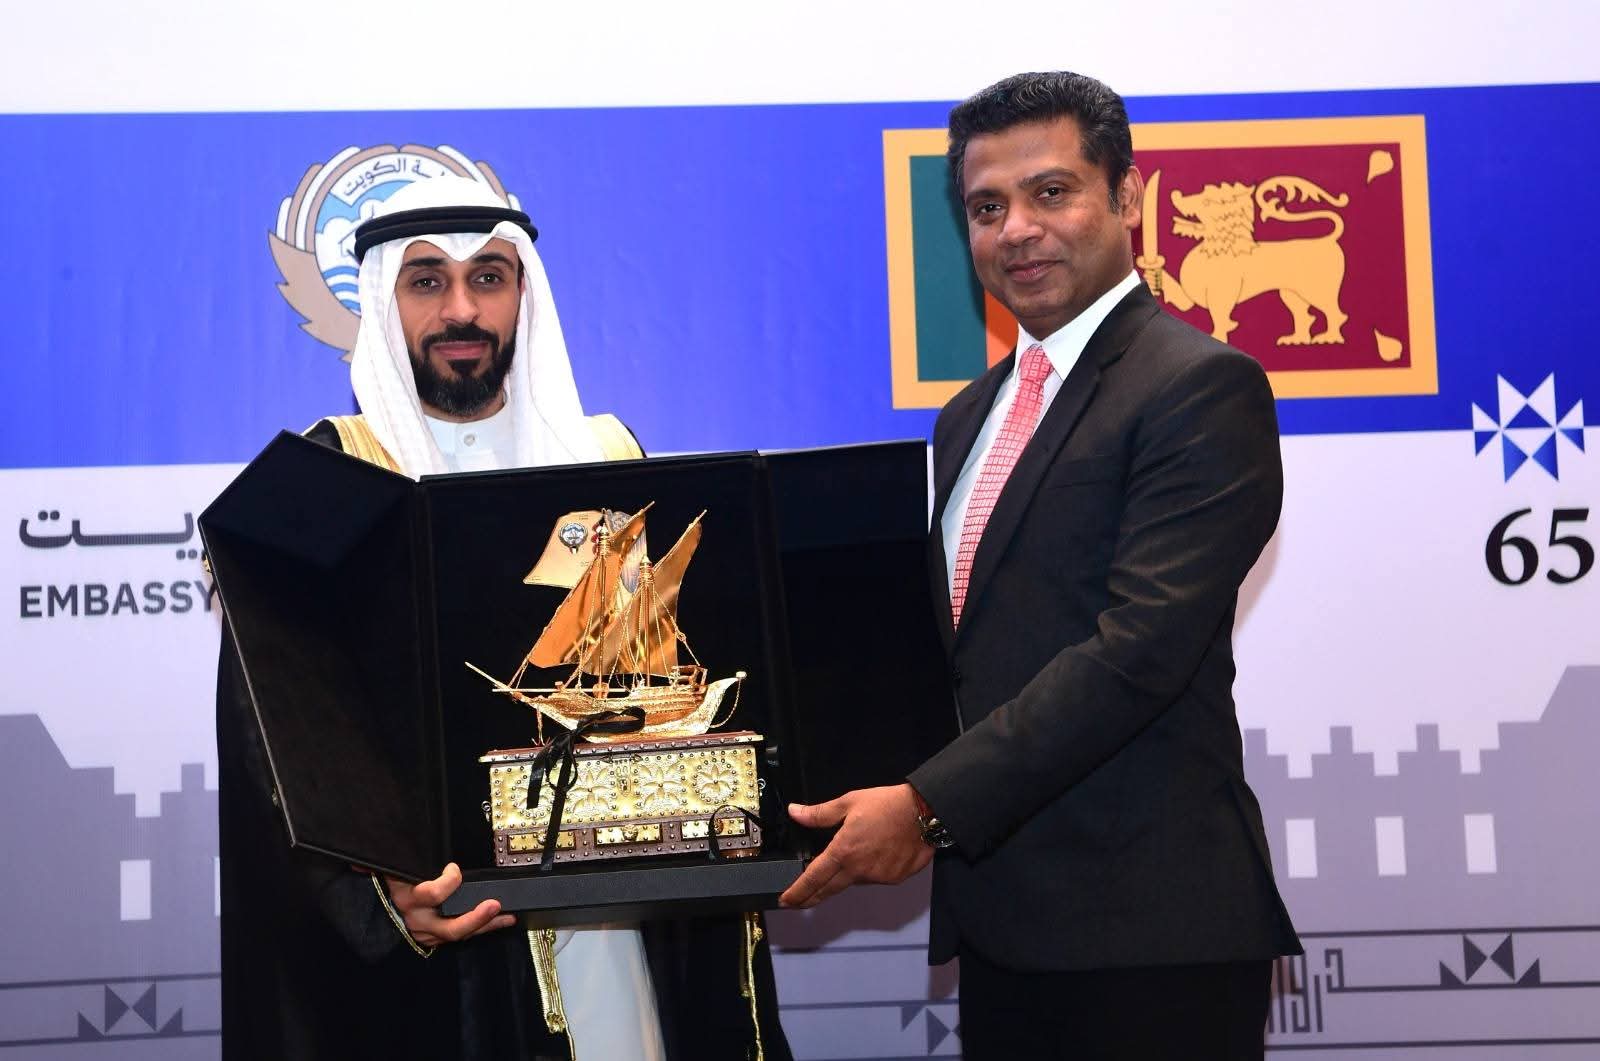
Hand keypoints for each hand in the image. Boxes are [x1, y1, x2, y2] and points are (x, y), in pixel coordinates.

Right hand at [384, 862, 515, 946]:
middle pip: (449, 927)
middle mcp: (416, 918)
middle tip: (494, 905)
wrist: (391, 894)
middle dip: (476, 918)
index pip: (431, 894)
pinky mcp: (434, 938)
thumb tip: (430, 848)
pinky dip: (481, 927)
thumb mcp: (407, 864)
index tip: (455, 868)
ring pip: (459, 934)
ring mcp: (426, 931)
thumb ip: (419, 857)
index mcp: (407, 896)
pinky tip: (500, 920)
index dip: (448, 882)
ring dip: (486, 925)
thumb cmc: (402, 874)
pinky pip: (461, 935)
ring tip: (507, 915)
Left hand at [779, 784, 933, 908]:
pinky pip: (874, 878)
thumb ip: (819, 813)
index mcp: (843, 851)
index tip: (786, 901)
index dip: (797, 892)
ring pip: (854, 881)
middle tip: (797, 903)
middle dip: (810, 898)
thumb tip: (795, 812)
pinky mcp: (894, 879)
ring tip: (850, 858)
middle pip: (829, 890)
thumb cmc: (886, 804)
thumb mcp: (849, 803)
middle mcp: (859, 870)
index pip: (814, 878)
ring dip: (846, 875)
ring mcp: (877, 877)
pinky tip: (875, 855)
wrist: (924, 811)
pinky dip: (869, 871)